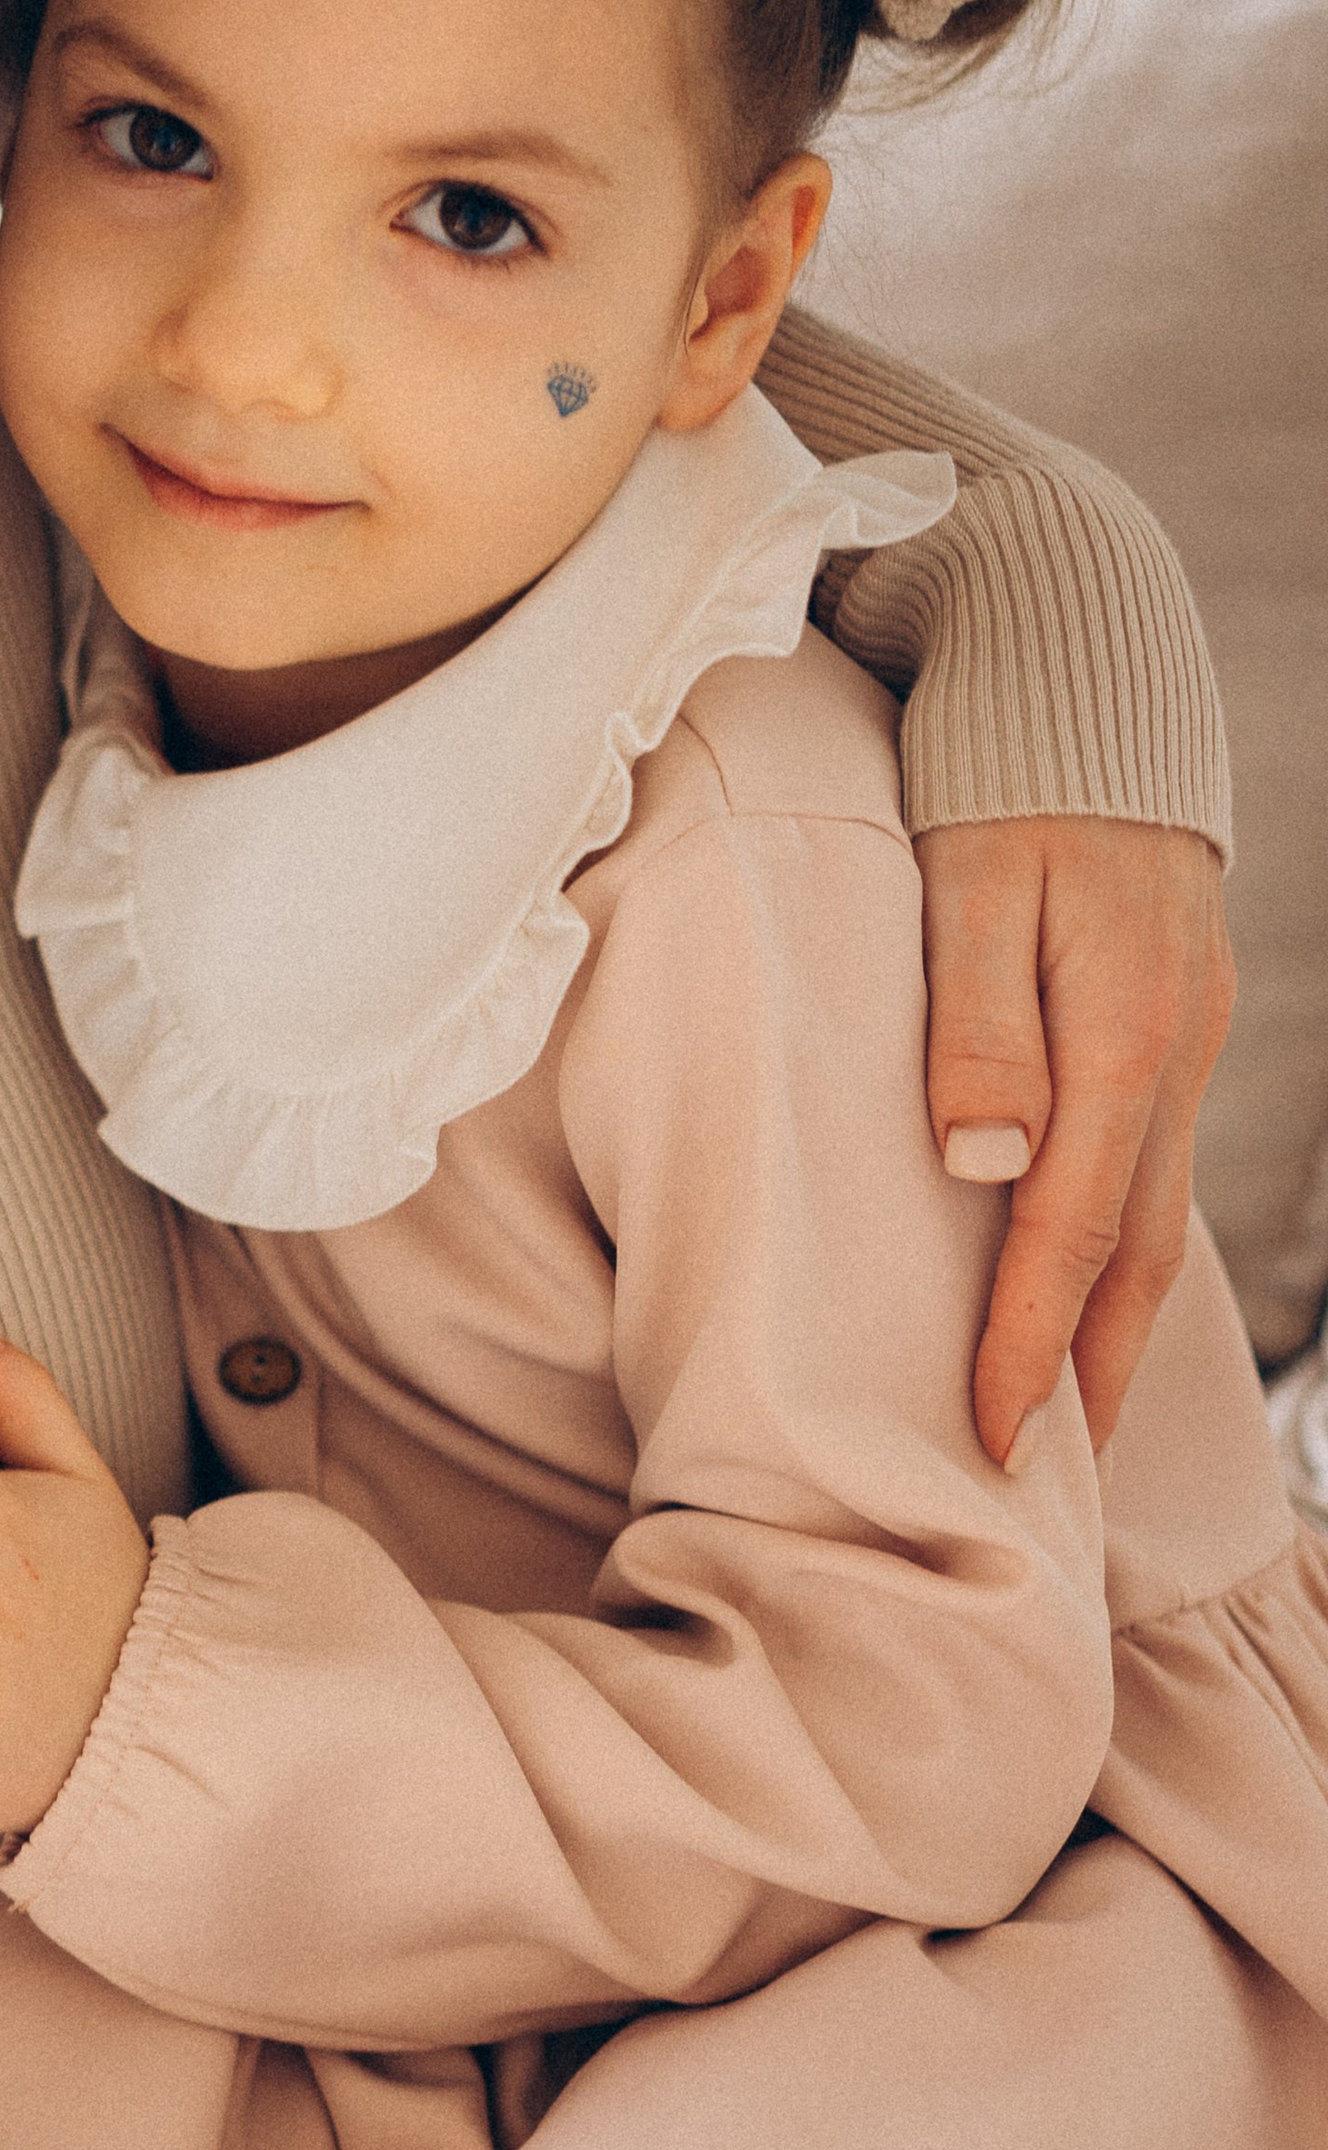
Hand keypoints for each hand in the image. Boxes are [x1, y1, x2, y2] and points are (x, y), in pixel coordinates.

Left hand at [916, 818, 1234, 1464]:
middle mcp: (1168, 1049)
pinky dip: (1125, 1240)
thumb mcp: (967, 882)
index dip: (1032, 1342)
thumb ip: (973, 1022)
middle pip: (1134, 1246)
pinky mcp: (1170, 1016)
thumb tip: (982, 1161)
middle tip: (1042, 1474)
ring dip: (1115, 1318)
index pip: (1070, 1228)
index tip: (994, 1436)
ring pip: (1156, 1209)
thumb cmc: (998, 773)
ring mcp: (1183, 1034)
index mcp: (1116, 1031)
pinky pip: (1155, 1158)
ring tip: (1067, 1409)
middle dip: (1089, 1366)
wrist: (1084, 675)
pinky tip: (1092, 1279)